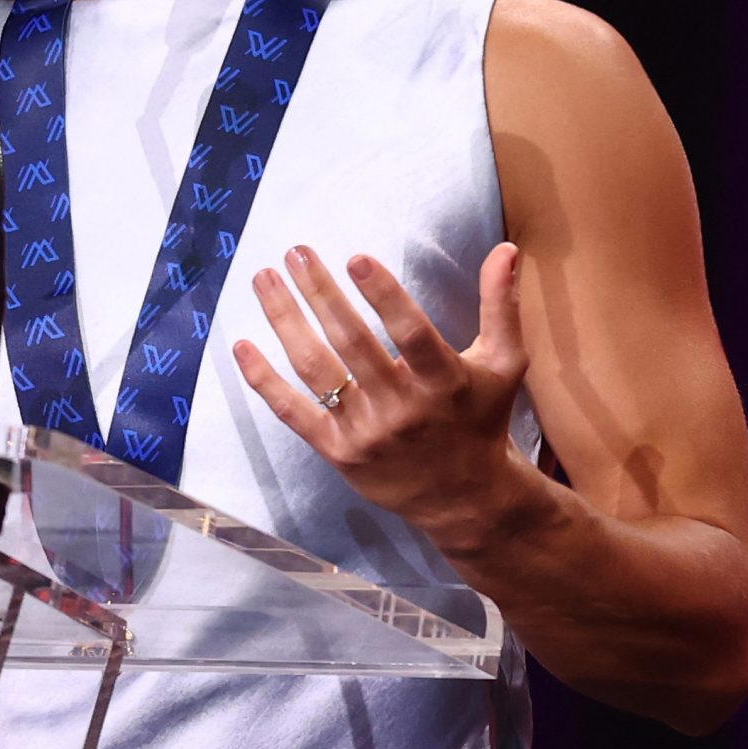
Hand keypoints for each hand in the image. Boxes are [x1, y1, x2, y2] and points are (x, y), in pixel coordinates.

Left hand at [234, 242, 530, 531]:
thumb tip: (506, 249)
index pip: (411, 334)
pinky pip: (294, 413)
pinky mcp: (339, 453)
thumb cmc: (481, 419)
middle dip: (320, 293)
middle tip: (296, 252)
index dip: (384, 296)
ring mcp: (367, 433)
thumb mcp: (504, 364)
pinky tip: (241, 344)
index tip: (355, 257)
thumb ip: (500, 305)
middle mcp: (403, 409)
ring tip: (264, 279)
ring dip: (285, 320)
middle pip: (353, 343)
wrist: (465, 499)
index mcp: (445, 383)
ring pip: (317, 370)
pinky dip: (264, 381)